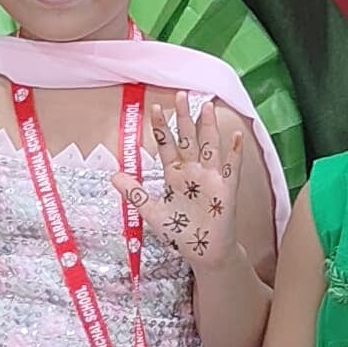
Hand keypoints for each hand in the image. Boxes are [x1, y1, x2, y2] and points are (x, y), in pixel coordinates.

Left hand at [121, 102, 245, 271]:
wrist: (203, 251)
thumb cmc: (181, 232)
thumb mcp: (152, 212)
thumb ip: (134, 193)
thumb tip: (113, 175)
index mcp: (175, 175)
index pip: (167, 145)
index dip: (161, 128)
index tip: (154, 108)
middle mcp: (193, 171)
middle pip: (188, 139)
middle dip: (184, 118)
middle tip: (181, 95)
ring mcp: (211, 178)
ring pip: (209, 146)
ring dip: (208, 127)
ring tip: (206, 106)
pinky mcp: (226, 189)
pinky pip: (231, 168)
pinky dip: (234, 153)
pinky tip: (235, 136)